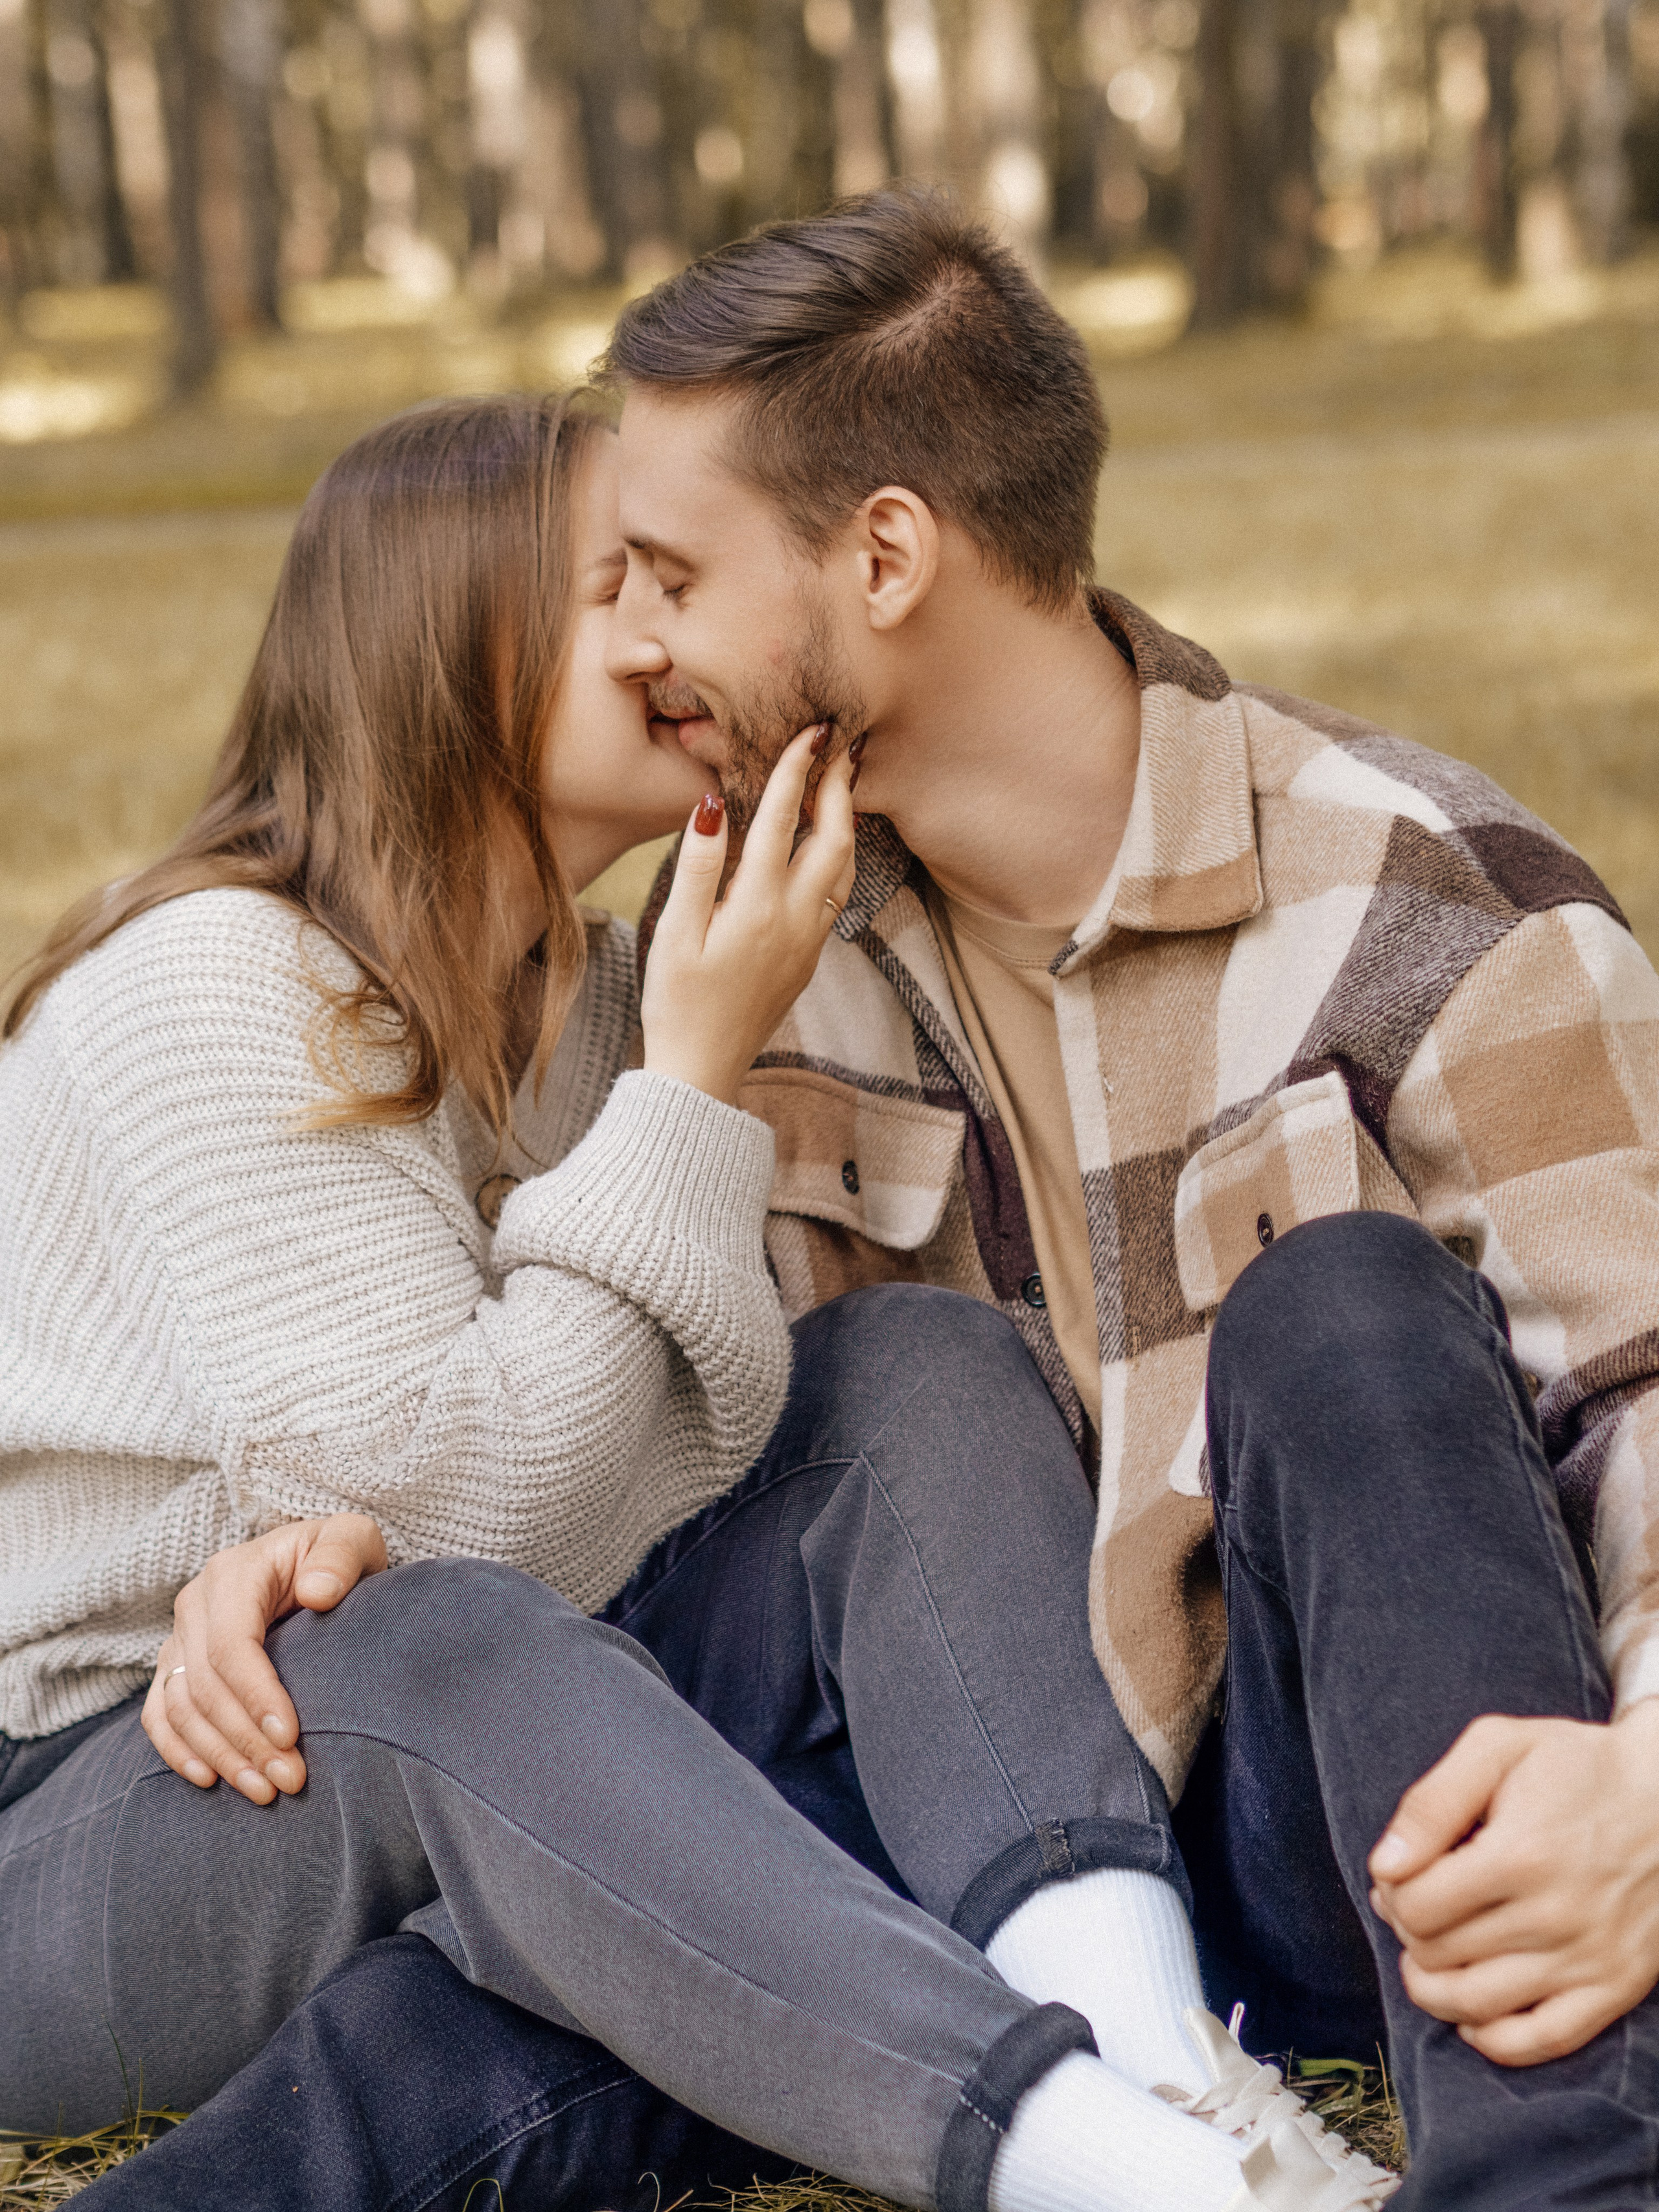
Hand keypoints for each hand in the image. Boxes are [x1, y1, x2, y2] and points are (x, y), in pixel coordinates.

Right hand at [143, 1514, 387, 1804]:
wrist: (310, 1560)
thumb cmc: (335, 1555)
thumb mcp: (352, 1539)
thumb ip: (340, 1557)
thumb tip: (318, 1593)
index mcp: (233, 1572)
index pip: (231, 1644)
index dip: (256, 1695)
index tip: (291, 1737)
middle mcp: (195, 1603)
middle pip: (204, 1685)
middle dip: (245, 1739)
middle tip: (289, 1780)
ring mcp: (179, 1636)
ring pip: (179, 1707)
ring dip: (218, 1755)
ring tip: (263, 1791)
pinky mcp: (173, 1664)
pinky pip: (159, 1714)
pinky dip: (177, 1750)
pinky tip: (209, 1779)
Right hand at [641, 726, 855, 1104]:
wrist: (703, 1068)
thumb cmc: (678, 1002)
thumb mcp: (676, 931)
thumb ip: (698, 865)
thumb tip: (715, 803)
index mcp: (760, 905)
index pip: (784, 819)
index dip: (797, 769)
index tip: (812, 730)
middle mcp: (797, 918)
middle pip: (834, 838)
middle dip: (839, 788)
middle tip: (843, 746)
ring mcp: (809, 940)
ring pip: (844, 868)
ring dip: (845, 822)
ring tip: (841, 787)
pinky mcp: (809, 957)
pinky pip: (836, 894)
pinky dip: (837, 857)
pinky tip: (826, 847)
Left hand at [1367, 1702, 1658, 2063]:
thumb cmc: (1577, 1766)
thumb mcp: (1497, 1748)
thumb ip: (1432, 1803)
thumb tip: (1385, 1865)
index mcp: (1520, 1855)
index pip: (1416, 1906)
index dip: (1391, 1892)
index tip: (1398, 1874)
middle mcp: (1555, 1917)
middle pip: (1438, 1954)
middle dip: (1409, 1930)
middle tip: (1415, 1903)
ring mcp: (1587, 1959)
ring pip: (1477, 2005)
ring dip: (1432, 1987)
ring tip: (1428, 1954)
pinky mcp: (1615, 1987)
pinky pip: (1544, 2041)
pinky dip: (1494, 2040)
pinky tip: (1471, 2014)